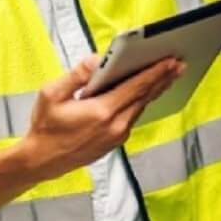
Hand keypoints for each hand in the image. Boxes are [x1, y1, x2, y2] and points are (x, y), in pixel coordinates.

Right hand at [18, 55, 185, 179]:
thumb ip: (77, 74)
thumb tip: (98, 60)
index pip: (136, 87)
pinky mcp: (115, 141)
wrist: (41, 160)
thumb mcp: (51, 94)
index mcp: (101, 112)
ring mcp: (117, 136)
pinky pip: (133, 116)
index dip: (155, 72)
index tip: (171, 60)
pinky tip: (146, 92)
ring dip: (155, 90)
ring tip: (169, 74)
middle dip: (163, 78)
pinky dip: (142, 102)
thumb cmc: (45, 127)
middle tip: (180, 63)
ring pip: (141, 107)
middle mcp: (115, 126)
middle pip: (145, 97)